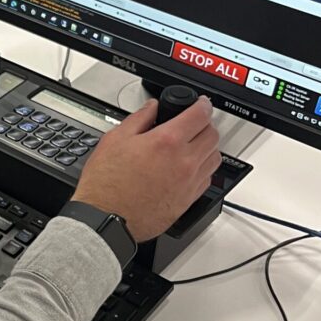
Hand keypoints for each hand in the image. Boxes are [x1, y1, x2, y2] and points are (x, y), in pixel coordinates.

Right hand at [71, 97, 221, 241]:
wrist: (106, 217)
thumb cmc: (106, 183)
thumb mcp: (115, 139)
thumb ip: (139, 119)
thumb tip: (151, 108)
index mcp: (167, 141)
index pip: (200, 115)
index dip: (203, 105)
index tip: (201, 104)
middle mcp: (184, 161)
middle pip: (212, 136)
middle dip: (206, 124)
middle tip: (194, 123)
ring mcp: (189, 182)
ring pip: (214, 158)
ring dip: (207, 147)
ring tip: (193, 144)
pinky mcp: (188, 200)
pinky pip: (207, 178)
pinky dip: (203, 168)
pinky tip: (188, 167)